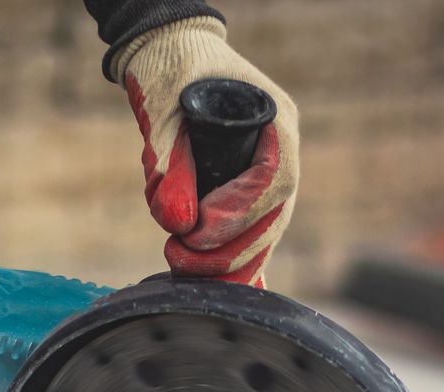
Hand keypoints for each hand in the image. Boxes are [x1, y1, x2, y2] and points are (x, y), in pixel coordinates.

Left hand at [117, 18, 298, 286]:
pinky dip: (233, 261)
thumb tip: (177, 222)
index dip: (239, 214)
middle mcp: (281, 150)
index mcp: (275, 121)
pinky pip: (250, 233)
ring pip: (264, 234)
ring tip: (180, 265)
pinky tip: (214, 286)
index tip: (195, 231)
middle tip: (180, 259)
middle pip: (274, 218)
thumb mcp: (162, 110)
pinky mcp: (249, 190)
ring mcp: (269, 171)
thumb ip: (169, 164)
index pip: (274, 182)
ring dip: (226, 262)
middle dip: (228, 251)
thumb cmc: (169, 70)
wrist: (171, 53)